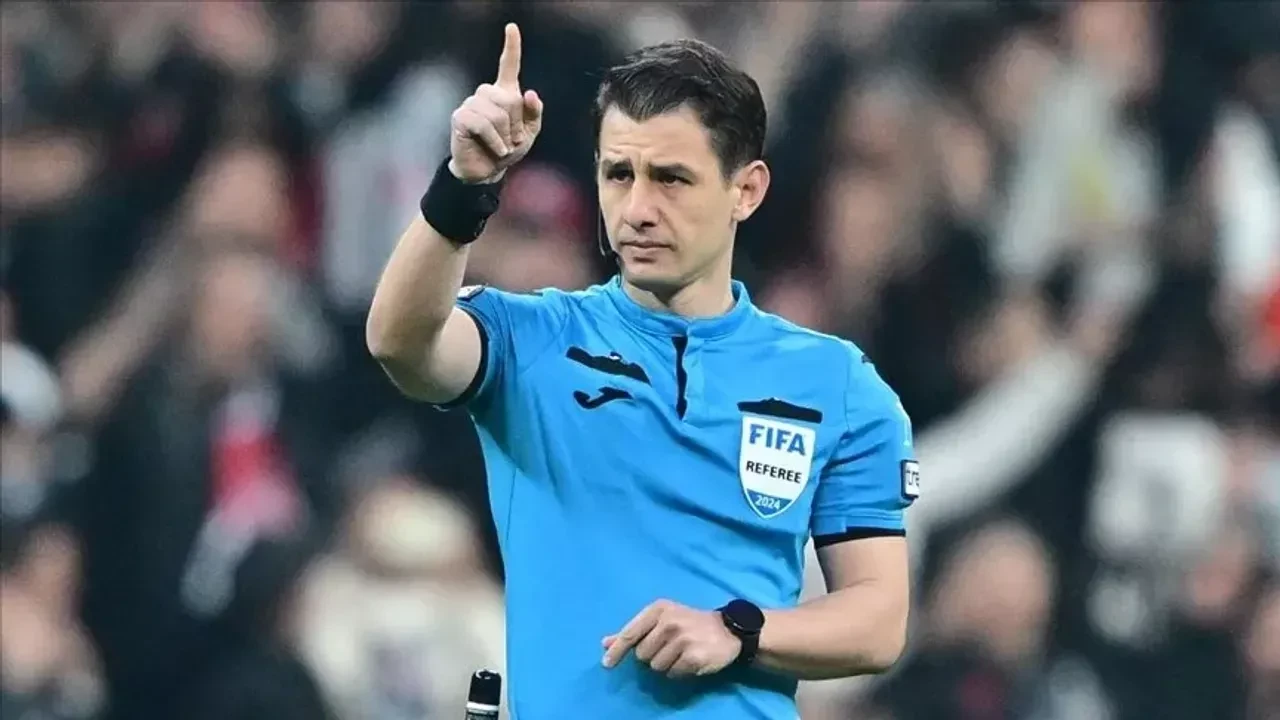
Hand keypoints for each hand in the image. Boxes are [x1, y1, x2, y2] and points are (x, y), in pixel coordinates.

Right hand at [448, 23, 543, 183]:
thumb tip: (530, 93)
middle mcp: (486, 94)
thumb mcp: (529, 134)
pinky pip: (484, 124)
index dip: (512, 46)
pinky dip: (495, 141)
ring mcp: (471, 104)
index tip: (512, 27)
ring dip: (506, 135)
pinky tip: (496, 149)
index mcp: (505, 94)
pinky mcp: (460, 118)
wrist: (487, 172)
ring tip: (502, 146)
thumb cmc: (507, 149)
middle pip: (510, 99)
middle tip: (514, 140)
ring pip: (497, 113)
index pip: (508, 66)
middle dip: (517, 124)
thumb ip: (534, 114)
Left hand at [601, 600, 740, 677]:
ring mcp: (682, 639)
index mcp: (658, 609)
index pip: (630, 633)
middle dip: (651, 655)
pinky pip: (673, 674)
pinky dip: (678, 671)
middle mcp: (669, 622)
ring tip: (680, 653)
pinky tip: (689, 660)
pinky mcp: (694, 656)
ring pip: (656, 666)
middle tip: (668, 647)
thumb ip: (633, 631)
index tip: (607, 664)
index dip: (617, 651)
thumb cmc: (688, 623)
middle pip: (642, 654)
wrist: (727, 629)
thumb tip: (605, 643)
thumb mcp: (661, 619)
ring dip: (665, 664)